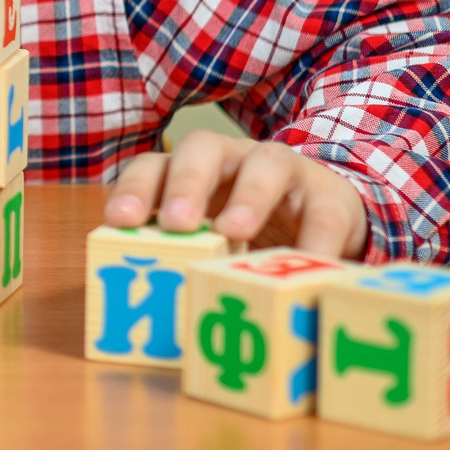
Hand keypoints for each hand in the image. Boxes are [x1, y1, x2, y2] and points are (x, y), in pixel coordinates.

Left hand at [105, 131, 369, 257]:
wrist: (325, 218)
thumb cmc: (248, 231)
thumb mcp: (209, 240)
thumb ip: (183, 254)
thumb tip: (148, 300)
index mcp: (191, 170)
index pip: (154, 166)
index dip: (135, 190)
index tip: (120, 221)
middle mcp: (233, 160)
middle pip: (203, 149)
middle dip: (186, 183)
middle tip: (177, 222)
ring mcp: (284, 171)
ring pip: (266, 163)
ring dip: (248, 197)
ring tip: (234, 231)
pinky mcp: (329, 196)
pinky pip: (324, 213)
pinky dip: (316, 239)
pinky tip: (307, 264)